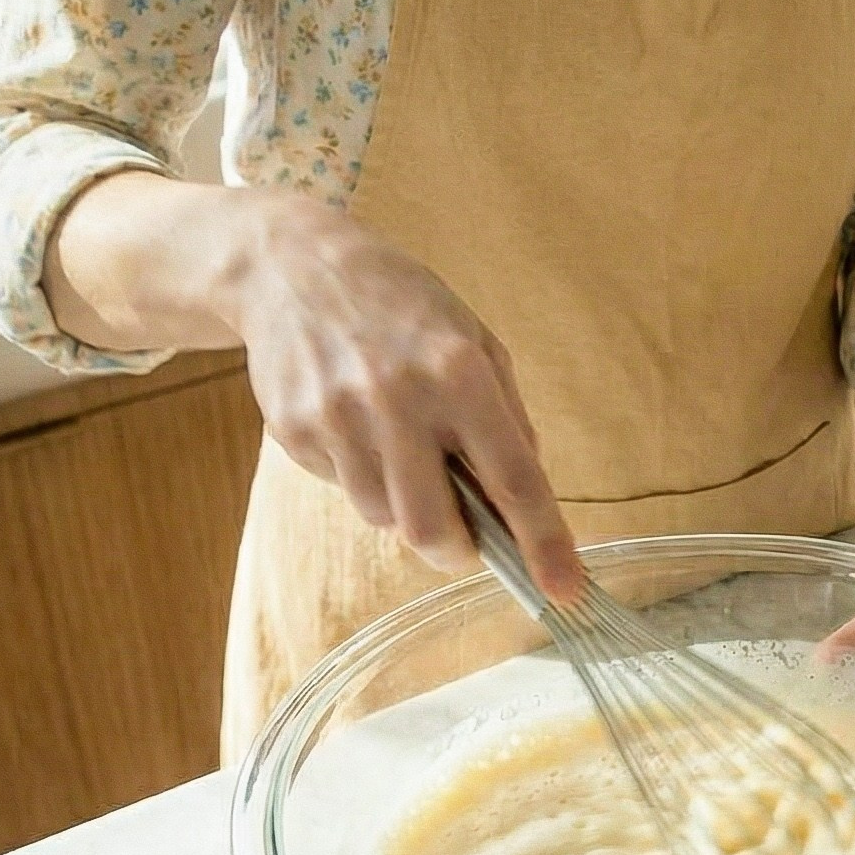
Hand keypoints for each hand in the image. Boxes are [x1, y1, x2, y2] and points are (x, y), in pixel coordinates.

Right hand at [230, 196, 581, 591]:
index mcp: (460, 373)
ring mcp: (337, 416)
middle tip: (464, 539)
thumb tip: (527, 500)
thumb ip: (507, 421)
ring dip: (404, 506)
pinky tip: (355, 422)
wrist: (290, 265)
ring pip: (383, 517)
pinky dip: (362, 475)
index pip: (513, 480)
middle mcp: (398, 398)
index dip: (544, 543)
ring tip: (398, 446)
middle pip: (432, 530)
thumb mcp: (474, 341)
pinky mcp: (292, 431)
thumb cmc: (400, 306)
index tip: (564, 589)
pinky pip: (342, 489)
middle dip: (456, 552)